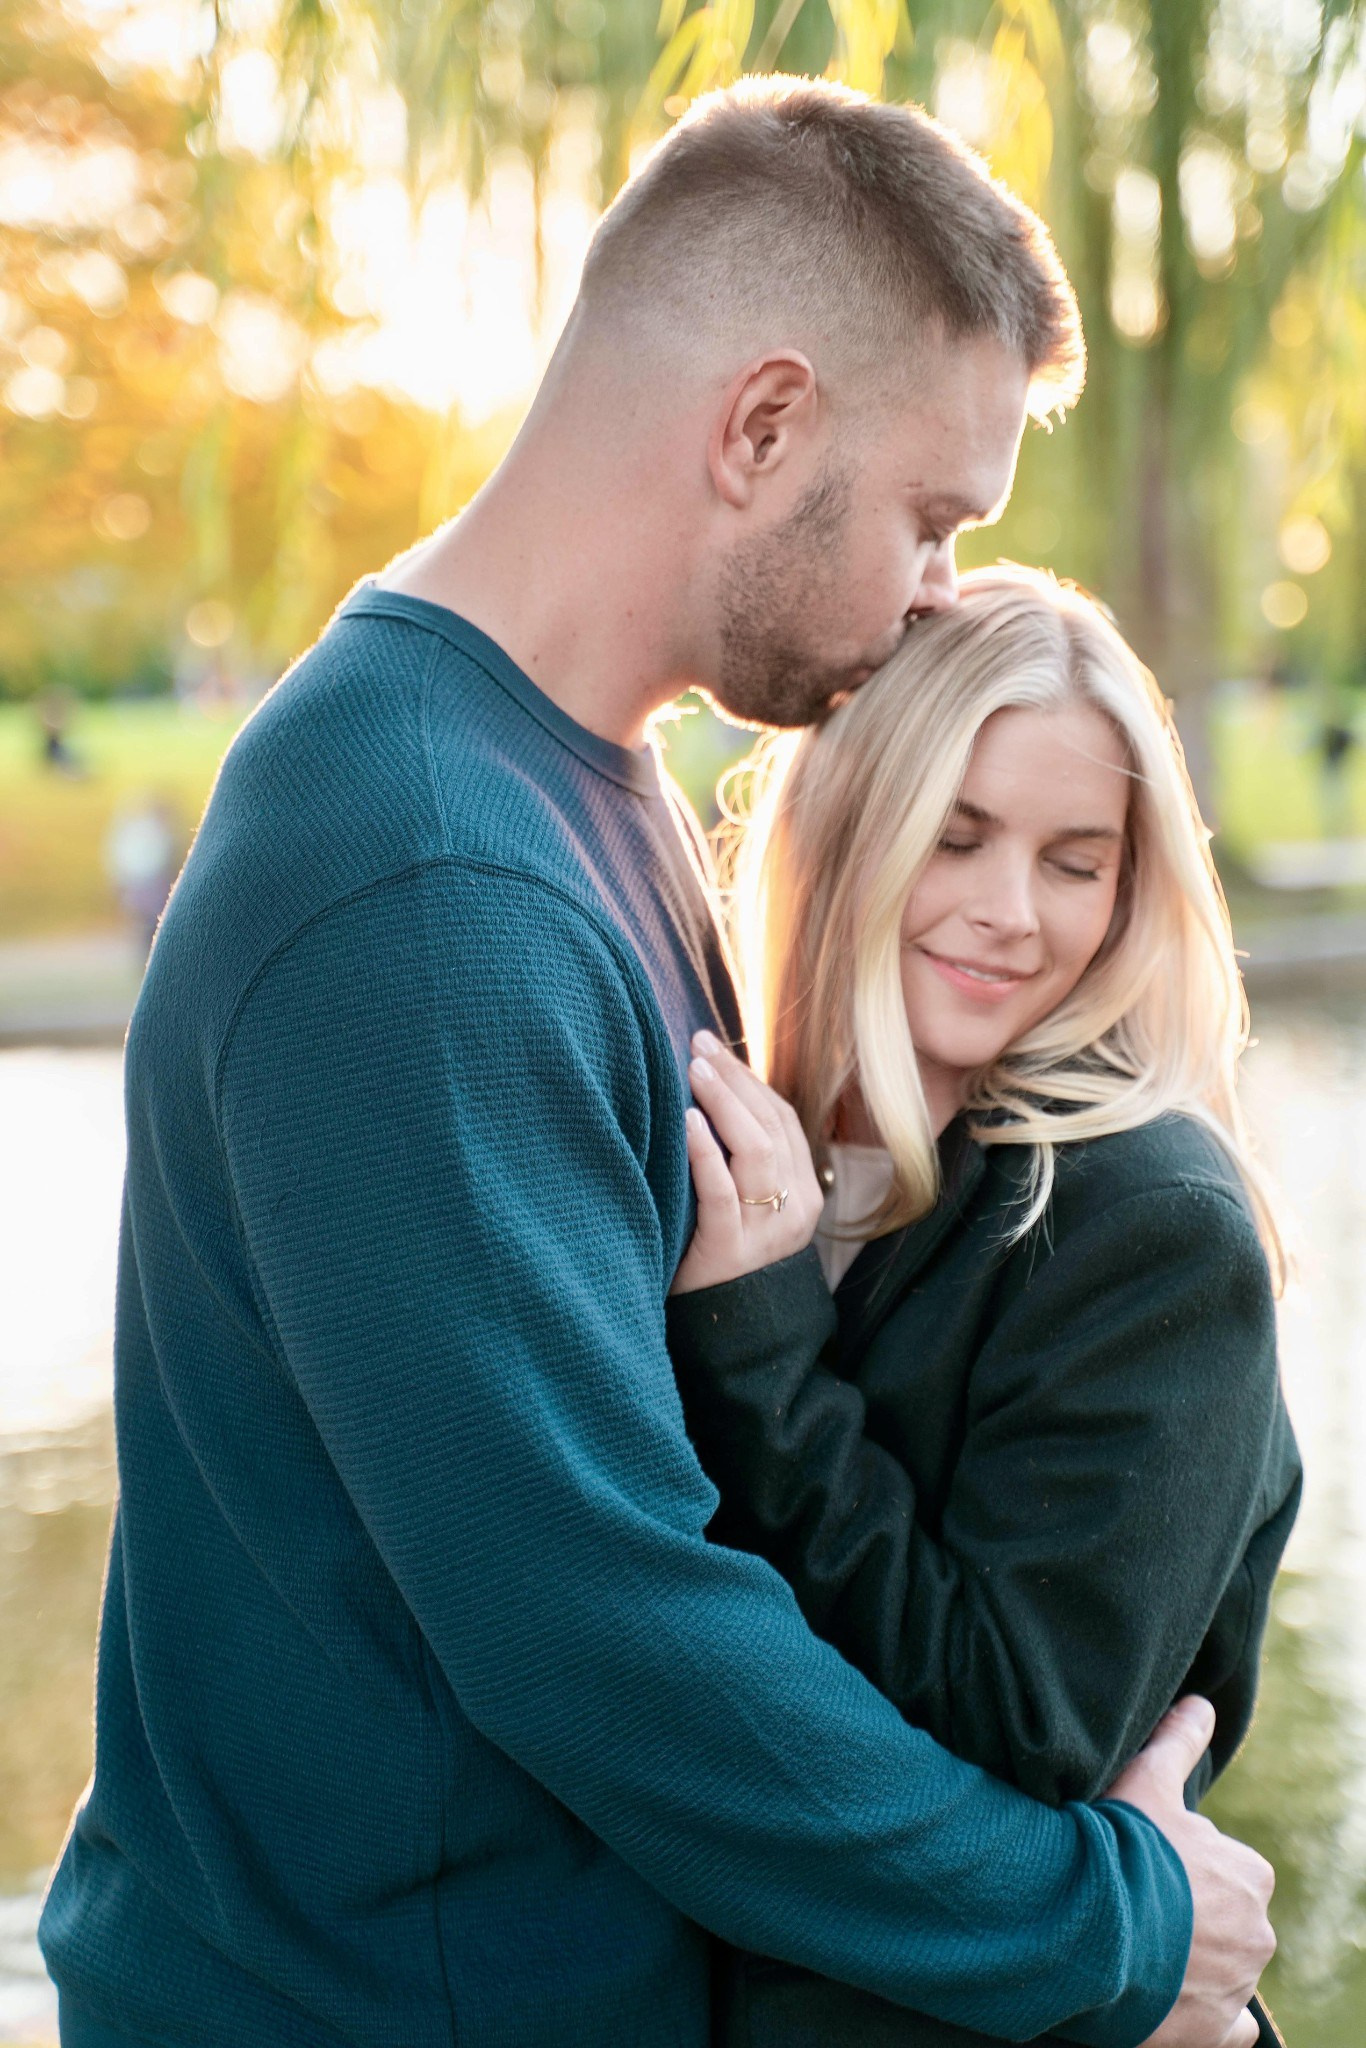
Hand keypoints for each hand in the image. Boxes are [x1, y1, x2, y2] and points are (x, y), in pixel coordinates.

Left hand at [670, 1031, 824, 1295]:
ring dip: (723, 1103)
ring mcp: (768, 1230)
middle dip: (734, 1079)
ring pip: (755, 1150)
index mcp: (803, 1192)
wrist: (728, 1338)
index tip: (714, 1048)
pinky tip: (687, 1122)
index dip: (749, 1079)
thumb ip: (742, 1165)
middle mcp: (795, 1208)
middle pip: (771, 1126)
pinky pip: (723, 1192)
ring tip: (693, 1070)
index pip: (781, 1119)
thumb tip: (708, 1097)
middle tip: (698, 1044)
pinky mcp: (732, 1251)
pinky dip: (706, 1152)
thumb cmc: (723, 1263)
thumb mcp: (746, 1210)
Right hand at [1108, 1698, 1274, 2047]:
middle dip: (1190, 1914)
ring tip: (1138, 1947)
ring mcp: (1235, 1986)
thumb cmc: (1117, 1846)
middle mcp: (1256, 1933)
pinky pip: (1229, 2027)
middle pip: (1224, 1919)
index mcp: (1249, 1875)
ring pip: (1224, 1968)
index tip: (1145, 1863)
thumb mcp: (1145, 1780)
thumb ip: (1178, 1741)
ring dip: (1192, 1960)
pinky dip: (1209, 2016)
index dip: (1182, 1862)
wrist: (1085, 1927)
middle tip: (1137, 1904)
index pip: (1226, 1868)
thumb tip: (1201, 1701)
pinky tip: (1172, 1999)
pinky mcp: (1213, 2031)